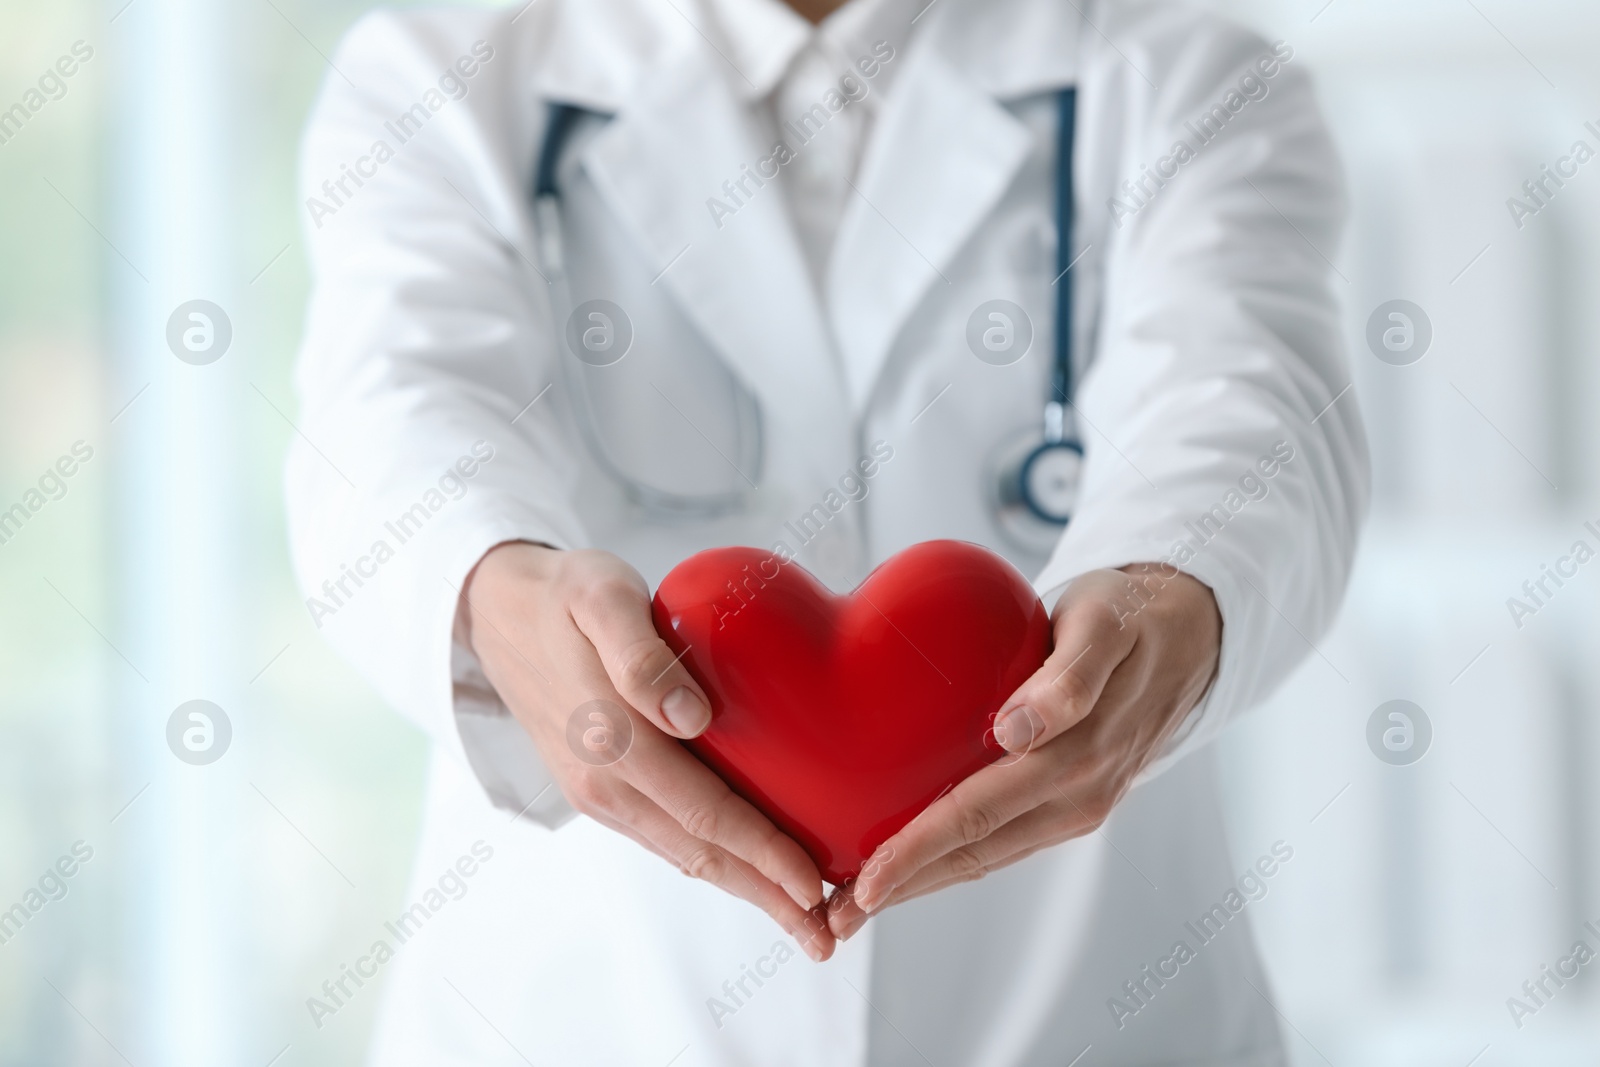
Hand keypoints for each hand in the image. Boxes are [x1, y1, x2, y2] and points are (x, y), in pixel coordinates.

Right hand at [463, 543, 835, 960]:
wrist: (498, 612)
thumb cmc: (566, 596)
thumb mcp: (601, 598)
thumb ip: (641, 657)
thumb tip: (692, 717)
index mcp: (611, 741)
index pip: (704, 813)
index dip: (763, 853)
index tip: (815, 884)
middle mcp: (603, 784)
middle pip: (700, 854)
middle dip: (767, 898)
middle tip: (827, 938)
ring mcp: (599, 795)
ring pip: (684, 855)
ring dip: (744, 890)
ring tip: (802, 919)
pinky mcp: (601, 792)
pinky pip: (667, 837)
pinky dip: (715, 863)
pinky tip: (750, 870)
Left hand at [827, 563, 1220, 936]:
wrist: (1180, 637)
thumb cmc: (1124, 618)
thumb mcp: (1104, 626)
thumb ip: (1069, 678)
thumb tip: (1018, 731)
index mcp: (1081, 754)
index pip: (981, 812)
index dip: (920, 849)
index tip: (865, 879)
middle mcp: (1080, 796)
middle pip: (976, 851)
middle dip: (902, 887)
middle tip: (833, 916)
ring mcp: (1076, 808)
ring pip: (985, 857)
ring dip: (918, 886)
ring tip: (850, 909)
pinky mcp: (1067, 808)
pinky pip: (1000, 842)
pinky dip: (947, 863)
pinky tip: (901, 869)